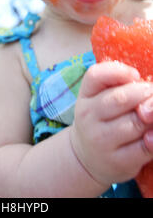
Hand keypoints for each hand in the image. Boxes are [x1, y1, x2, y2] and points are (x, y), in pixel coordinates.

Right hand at [70, 61, 152, 186]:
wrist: (86, 157)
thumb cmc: (101, 119)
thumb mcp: (99, 98)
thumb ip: (117, 87)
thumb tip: (148, 89)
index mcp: (85, 96)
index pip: (95, 76)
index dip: (119, 71)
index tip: (135, 75)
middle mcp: (88, 117)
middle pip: (120, 98)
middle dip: (144, 93)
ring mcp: (101, 140)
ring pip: (135, 123)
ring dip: (152, 116)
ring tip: (151, 114)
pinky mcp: (117, 161)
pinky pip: (144, 147)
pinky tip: (152, 134)